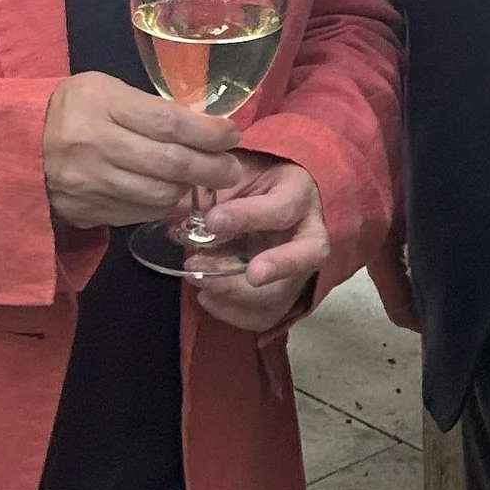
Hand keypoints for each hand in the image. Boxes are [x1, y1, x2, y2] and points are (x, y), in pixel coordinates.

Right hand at [42, 73, 241, 231]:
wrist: (17, 144)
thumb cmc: (72, 107)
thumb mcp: (107, 90)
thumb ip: (151, 108)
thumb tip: (204, 126)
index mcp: (101, 104)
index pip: (168, 122)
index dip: (208, 132)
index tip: (232, 133)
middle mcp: (95, 145)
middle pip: (169, 164)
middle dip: (211, 168)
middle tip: (232, 169)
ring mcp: (90, 183)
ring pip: (158, 195)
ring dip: (190, 191)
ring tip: (206, 182)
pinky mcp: (88, 211)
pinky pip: (139, 213)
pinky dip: (163, 205)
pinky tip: (173, 195)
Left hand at [187, 157, 327, 334]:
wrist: (258, 199)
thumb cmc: (246, 181)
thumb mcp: (233, 173)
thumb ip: (215, 190)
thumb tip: (180, 210)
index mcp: (298, 192)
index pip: (283, 208)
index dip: (249, 216)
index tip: (212, 221)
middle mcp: (309, 232)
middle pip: (305, 257)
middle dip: (273, 267)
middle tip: (235, 270)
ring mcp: (299, 268)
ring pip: (282, 294)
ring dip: (236, 294)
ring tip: (198, 279)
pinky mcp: (284, 294)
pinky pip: (265, 316)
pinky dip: (233, 312)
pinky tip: (206, 296)